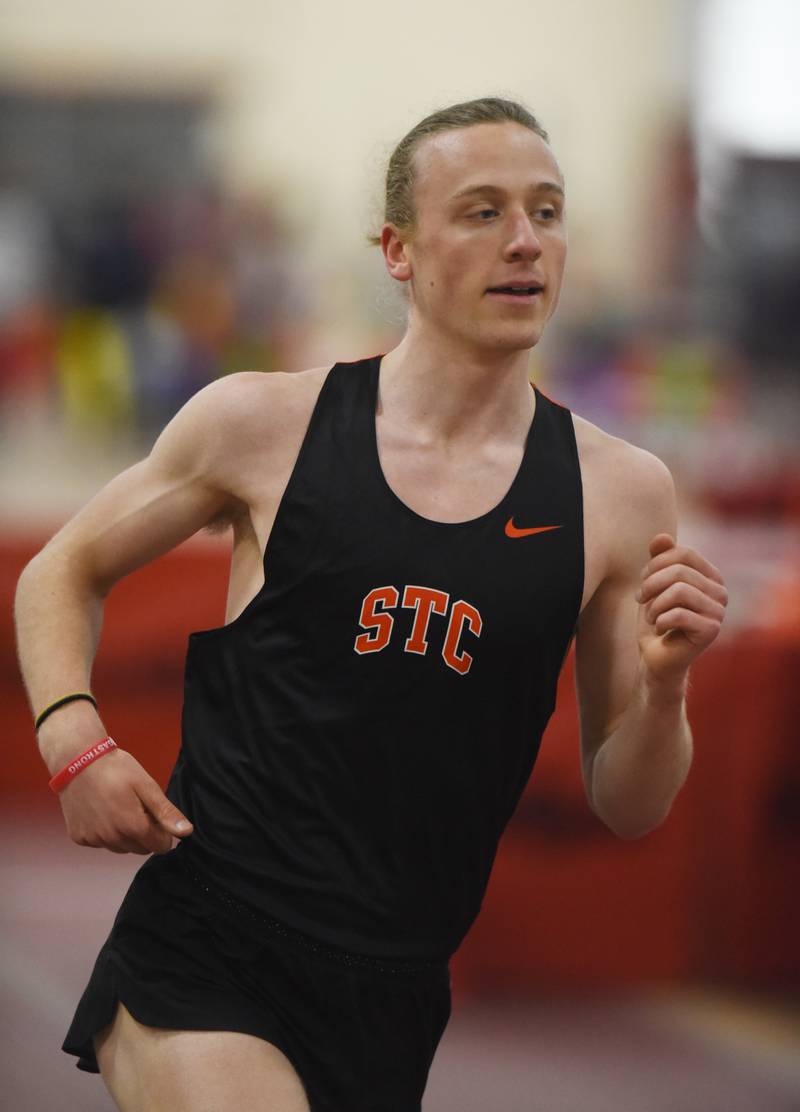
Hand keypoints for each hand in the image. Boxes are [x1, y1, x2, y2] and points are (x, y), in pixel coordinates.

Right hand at [57, 747, 192, 854]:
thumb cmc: (115, 769)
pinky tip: (101, 811)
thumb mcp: (146, 786)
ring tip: (118, 807)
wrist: (77, 760)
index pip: (160, 846)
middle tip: (137, 808)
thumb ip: (166, 812)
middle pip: (141, 849)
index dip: (162, 831)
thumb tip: (186, 832)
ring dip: (124, 835)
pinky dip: (104, 832)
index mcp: (132, 826)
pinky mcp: (79, 837)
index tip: (155, 814)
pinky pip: (100, 843)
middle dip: (144, 833)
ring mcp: (93, 839)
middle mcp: (112, 838)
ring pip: (120, 847)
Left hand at [635, 533, 727, 683]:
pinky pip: (679, 614)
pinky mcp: (711, 630)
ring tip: (651, 616)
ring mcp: (719, 612)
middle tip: (641, 600)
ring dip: (655, 604)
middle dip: (651, 584)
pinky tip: (660, 628)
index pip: (684, 553)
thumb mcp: (653, 584)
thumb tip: (662, 536)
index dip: (656, 563)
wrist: (656, 657)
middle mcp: (720, 592)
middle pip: (679, 572)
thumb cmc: (656, 618)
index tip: (643, 580)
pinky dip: (660, 620)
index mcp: (710, 576)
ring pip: (679, 591)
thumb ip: (659, 559)